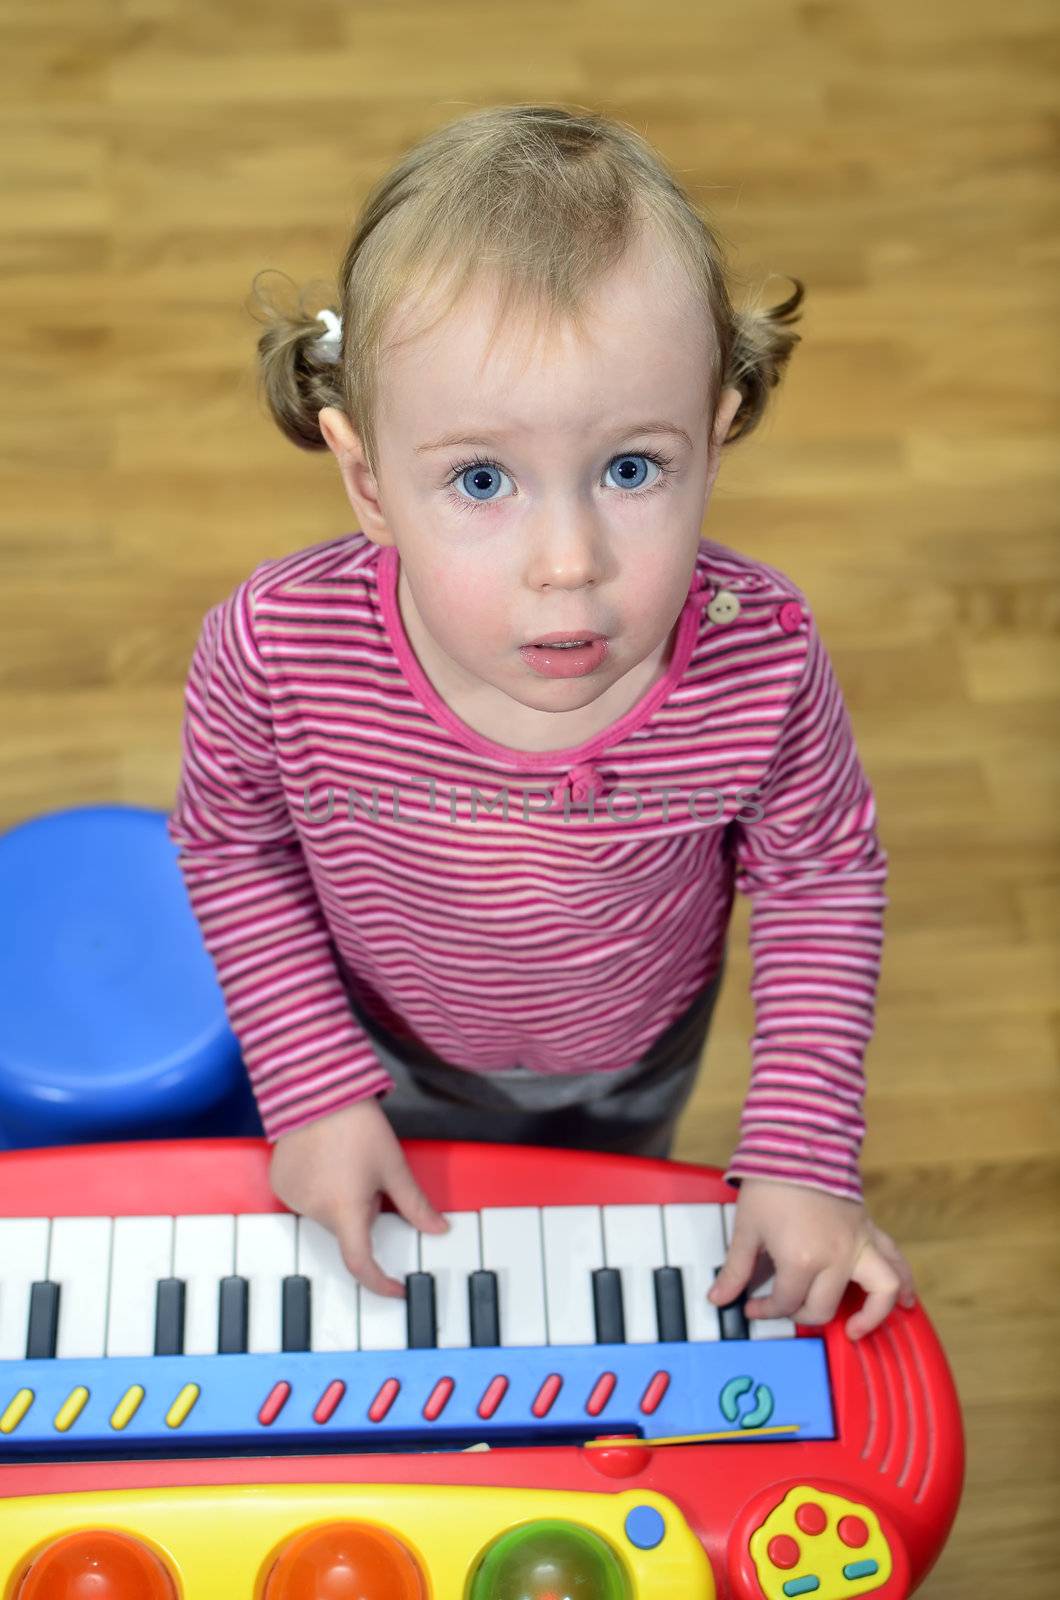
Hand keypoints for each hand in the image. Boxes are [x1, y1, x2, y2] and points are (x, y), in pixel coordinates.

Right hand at [268, 1096, 448, 1297]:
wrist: (319, 1092)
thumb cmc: (358, 1126)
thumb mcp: (394, 1167)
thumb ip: (416, 1205)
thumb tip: (439, 1229)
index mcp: (345, 1211)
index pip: (360, 1263)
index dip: (379, 1282)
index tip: (396, 1288)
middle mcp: (313, 1211)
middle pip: (347, 1229)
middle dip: (363, 1212)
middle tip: (371, 1178)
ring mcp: (292, 1198)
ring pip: (327, 1214)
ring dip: (340, 1201)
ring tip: (346, 1162)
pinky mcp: (279, 1183)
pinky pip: (306, 1199)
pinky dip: (319, 1190)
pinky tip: (325, 1161)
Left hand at [707, 1176, 917, 1340]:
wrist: (797, 1144)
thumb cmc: (770, 1185)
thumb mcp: (747, 1229)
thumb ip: (736, 1269)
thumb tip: (718, 1299)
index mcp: (801, 1260)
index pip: (785, 1302)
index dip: (765, 1309)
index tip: (752, 1306)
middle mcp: (836, 1259)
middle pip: (823, 1307)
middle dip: (800, 1314)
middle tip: (786, 1308)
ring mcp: (858, 1245)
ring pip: (881, 1291)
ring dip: (874, 1315)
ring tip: (859, 1329)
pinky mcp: (870, 1231)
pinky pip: (896, 1261)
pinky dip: (906, 1283)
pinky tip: (906, 1301)